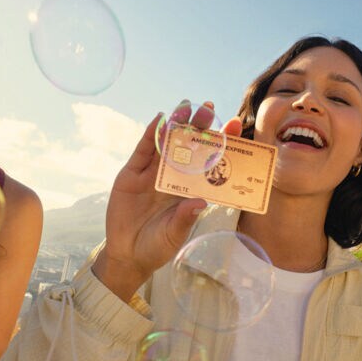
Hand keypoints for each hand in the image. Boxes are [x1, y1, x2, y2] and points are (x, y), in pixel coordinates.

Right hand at [93, 101, 242, 300]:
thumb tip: (199, 202)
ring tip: (186, 106)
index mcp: (191, 189)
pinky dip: (150, 135)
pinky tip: (159, 120)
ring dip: (175, 124)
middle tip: (209, 107)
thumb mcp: (173, 235)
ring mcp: (152, 173)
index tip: (234, 125)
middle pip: (189, 146)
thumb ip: (184, 219)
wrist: (127, 254)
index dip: (221, 143)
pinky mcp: (132, 174)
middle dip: (199, 126)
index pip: (209, 162)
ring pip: (166, 143)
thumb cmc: (157, 246)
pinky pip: (142, 151)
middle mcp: (174, 176)